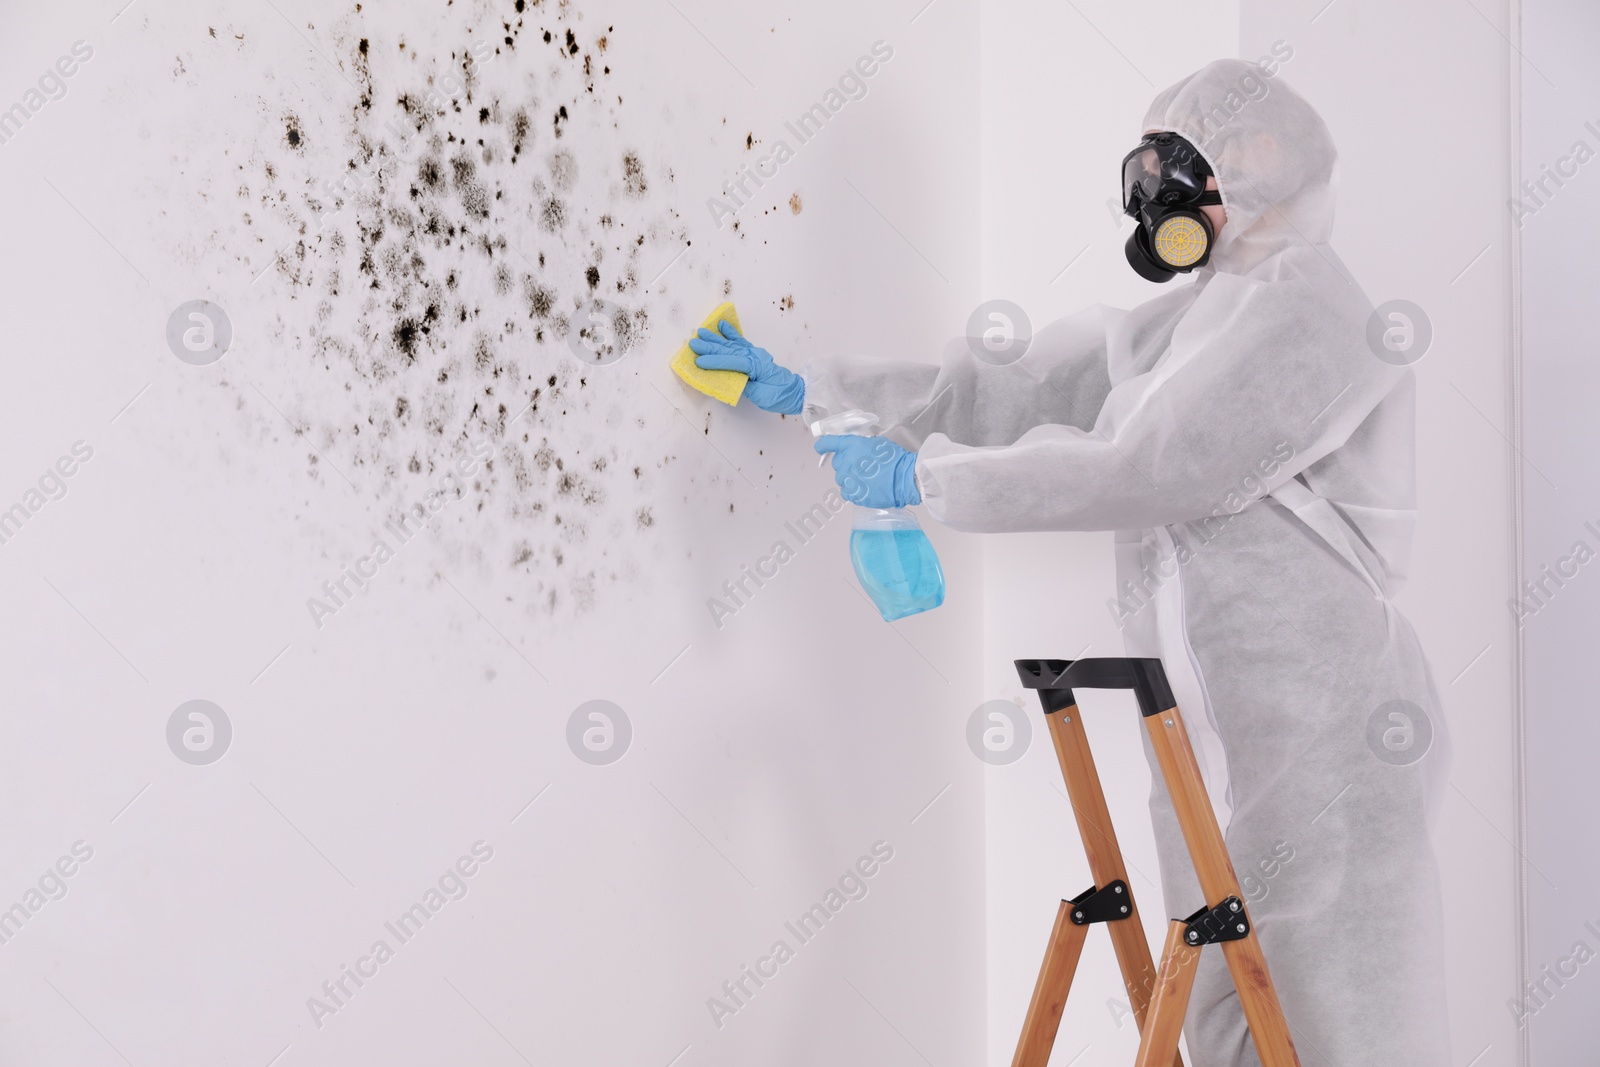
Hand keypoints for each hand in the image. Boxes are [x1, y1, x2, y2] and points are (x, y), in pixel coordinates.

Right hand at [689, 320, 804, 413]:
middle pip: (728, 350)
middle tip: (693, 343)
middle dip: (709, 347)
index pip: (731, 362)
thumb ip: (743, 385)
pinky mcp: (754, 354)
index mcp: (755, 366)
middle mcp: (754, 356)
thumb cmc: (778, 395)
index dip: (714, 362)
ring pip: (732, 345)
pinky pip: (740, 342)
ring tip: (701, 332)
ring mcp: (754, 353)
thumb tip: (725, 378)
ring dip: (715, 339)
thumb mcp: (760, 395)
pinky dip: (730, 334)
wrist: (794, 392)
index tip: (698, 362)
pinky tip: (722, 326)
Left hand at [814, 434, 920, 507]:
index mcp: (851, 446)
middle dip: (846, 463)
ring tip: (868, 478)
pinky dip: (855, 490)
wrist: (904, 479)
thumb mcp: (876, 443)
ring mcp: (848, 480)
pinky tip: (867, 487)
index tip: (820, 448)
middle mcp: (845, 462)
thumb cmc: (894, 459)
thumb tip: (854, 449)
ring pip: (842, 479)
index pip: (827, 443)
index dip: (822, 445)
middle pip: (837, 463)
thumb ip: (860, 445)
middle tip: (862, 466)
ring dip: (851, 478)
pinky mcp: (853, 494)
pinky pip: (847, 492)